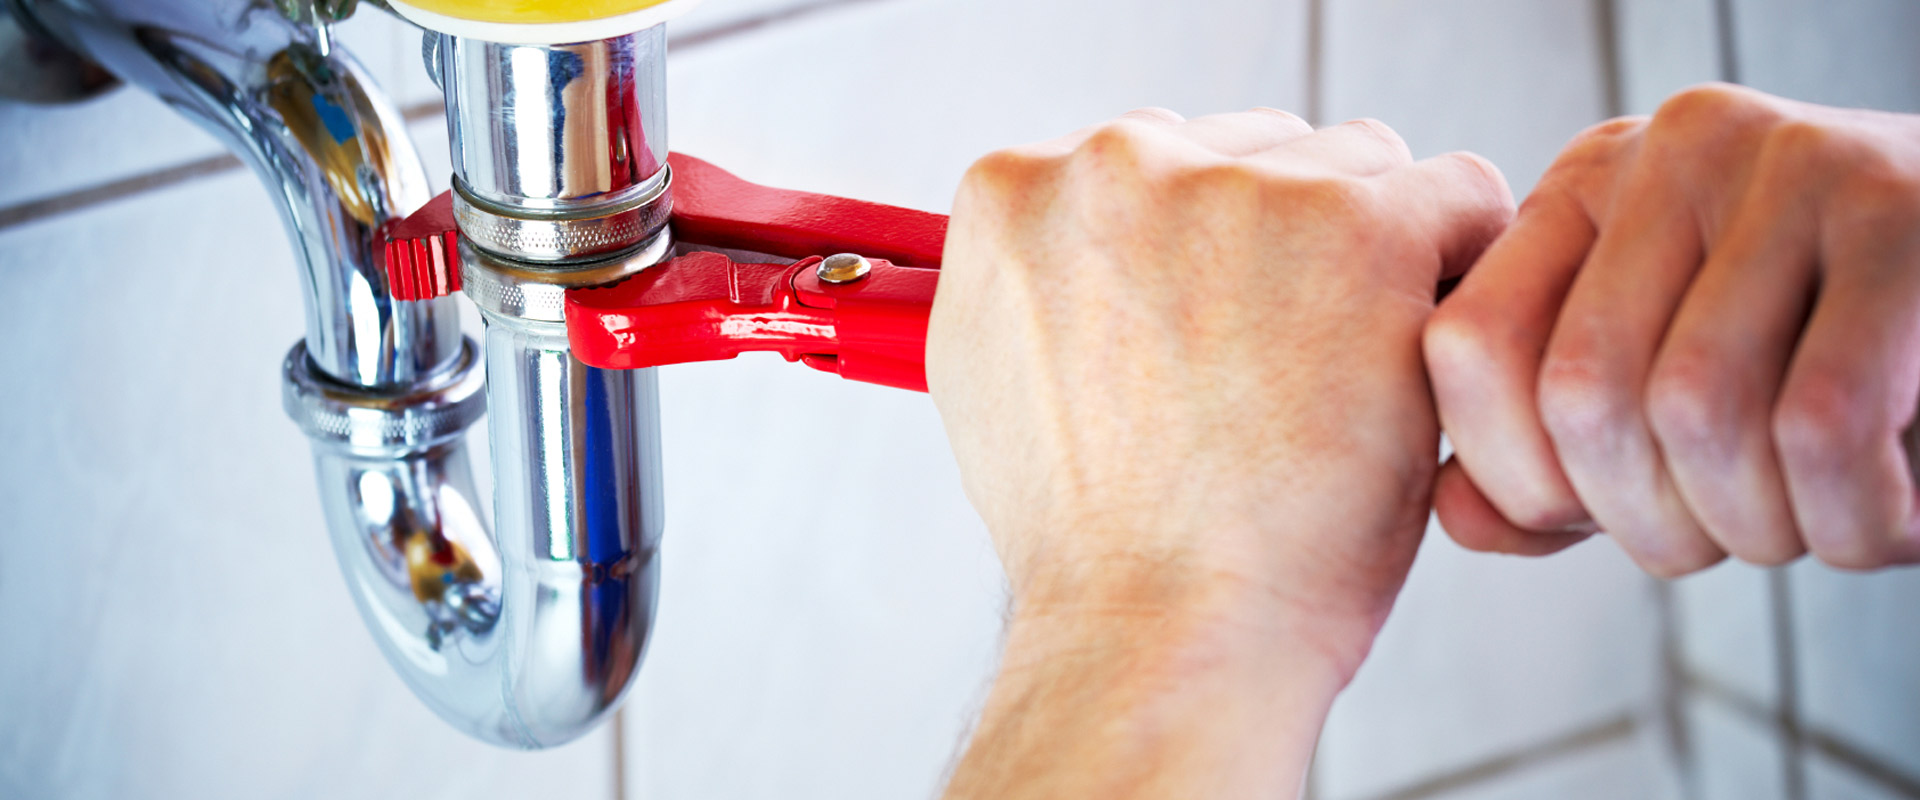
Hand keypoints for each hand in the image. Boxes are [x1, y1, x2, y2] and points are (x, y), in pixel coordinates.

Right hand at [929, 108, 1512, 797]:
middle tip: (1284, 368)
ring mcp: (1238, 189)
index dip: (1203, 248)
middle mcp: (1114, 164)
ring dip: (1372, 254)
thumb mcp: (1000, 381)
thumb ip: (1045, 280)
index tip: (1221, 325)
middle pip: (1255, 150)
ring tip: (1340, 379)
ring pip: (1359, 166)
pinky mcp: (1359, 227)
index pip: (1154, 157)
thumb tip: (1092, 247)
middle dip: (1285, 243)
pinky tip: (1414, 360)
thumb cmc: (1098, 540)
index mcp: (1016, 191)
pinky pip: (1459, 197)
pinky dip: (1461, 272)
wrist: (1161, 628)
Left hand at [1426, 83, 1919, 575]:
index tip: (1598, 519)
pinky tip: (1885, 520)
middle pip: (1581, 394)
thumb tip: (1456, 513)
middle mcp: (1672, 152)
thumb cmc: (1818, 351)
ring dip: (1753, 526)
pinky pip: (1822, 420)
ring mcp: (1788, 167)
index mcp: (1585, 187)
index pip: (1469, 348)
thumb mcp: (1659, 387)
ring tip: (1811, 523)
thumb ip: (1548, 457)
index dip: (1517, 479)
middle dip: (1646, 522)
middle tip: (1730, 537)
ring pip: (1697, 408)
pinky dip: (1849, 519)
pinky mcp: (1900, 214)